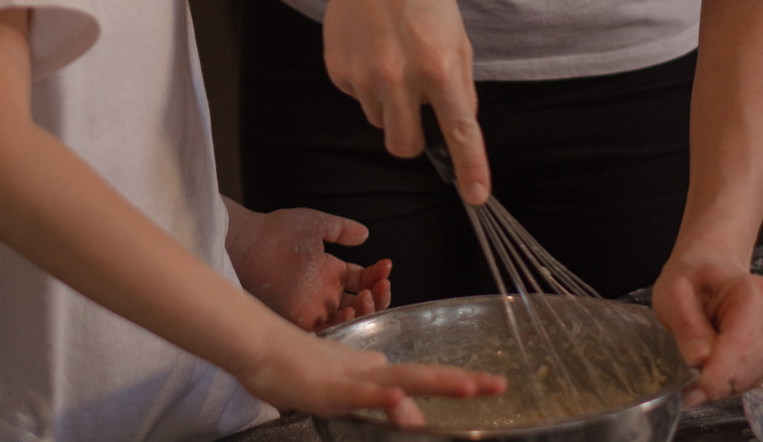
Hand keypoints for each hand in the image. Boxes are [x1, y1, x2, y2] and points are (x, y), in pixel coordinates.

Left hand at [226, 204, 391, 329]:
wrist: (249, 242)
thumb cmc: (278, 230)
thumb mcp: (317, 224)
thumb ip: (341, 229)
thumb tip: (366, 235)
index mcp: (330, 271)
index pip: (362, 280)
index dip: (377, 276)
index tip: (386, 266)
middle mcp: (325, 293)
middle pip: (360, 305)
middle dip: (377, 297)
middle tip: (379, 286)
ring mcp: (313, 308)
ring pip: (347, 321)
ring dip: (363, 312)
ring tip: (365, 298)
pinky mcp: (299, 320)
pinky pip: (325, 333)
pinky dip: (340, 327)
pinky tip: (347, 313)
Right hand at [237, 317, 506, 424]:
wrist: (262, 348)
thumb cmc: (302, 369)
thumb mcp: (348, 393)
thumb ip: (380, 400)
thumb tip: (413, 414)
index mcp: (378, 372)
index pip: (427, 378)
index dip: (460, 381)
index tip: (495, 383)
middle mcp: (372, 371)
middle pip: (424, 376)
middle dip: (462, 382)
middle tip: (500, 384)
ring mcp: (351, 378)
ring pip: (399, 380)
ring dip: (434, 383)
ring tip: (467, 387)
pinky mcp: (329, 387)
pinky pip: (359, 394)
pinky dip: (381, 396)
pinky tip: (399, 398)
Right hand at [321, 0, 490, 203]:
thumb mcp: (456, 34)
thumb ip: (461, 83)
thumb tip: (460, 123)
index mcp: (439, 66)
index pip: (459, 130)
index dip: (471, 169)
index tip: (476, 196)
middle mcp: (400, 77)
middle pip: (406, 146)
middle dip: (414, 137)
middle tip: (418, 104)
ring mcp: (364, 76)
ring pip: (381, 122)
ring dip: (390, 105)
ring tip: (392, 59)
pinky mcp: (339, 72)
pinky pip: (358, 99)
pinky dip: (367, 85)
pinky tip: (371, 49)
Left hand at [652, 247, 762, 402]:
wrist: (710, 268)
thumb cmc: (692, 276)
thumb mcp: (673, 292)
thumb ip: (686, 325)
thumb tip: (699, 361)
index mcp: (752, 294)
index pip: (739, 347)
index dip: (714, 375)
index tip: (691, 391)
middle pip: (745, 367)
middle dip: (714, 381)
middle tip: (686, 384)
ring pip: (749, 378)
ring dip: (721, 382)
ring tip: (697, 366)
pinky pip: (752, 378)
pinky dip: (729, 380)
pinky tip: (712, 367)